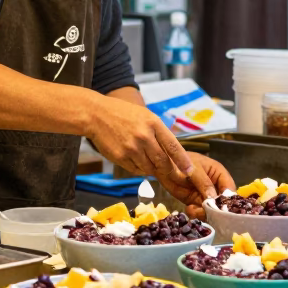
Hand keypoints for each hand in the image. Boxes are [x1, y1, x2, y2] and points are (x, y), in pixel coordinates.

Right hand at [85, 97, 215, 203]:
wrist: (96, 115)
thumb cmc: (122, 114)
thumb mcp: (145, 116)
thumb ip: (159, 133)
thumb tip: (173, 153)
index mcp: (153, 123)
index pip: (173, 147)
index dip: (183, 161)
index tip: (190, 171)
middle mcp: (144, 137)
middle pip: (163, 162)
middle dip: (169, 170)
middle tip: (172, 174)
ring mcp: (131, 148)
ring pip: (150, 169)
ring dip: (152, 169)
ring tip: (147, 159)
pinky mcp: (121, 158)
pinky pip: (136, 170)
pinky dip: (139, 168)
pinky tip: (135, 158)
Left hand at [159, 152, 234, 218]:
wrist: (162, 164)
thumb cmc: (180, 159)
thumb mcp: (193, 169)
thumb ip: (204, 182)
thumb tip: (214, 198)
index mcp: (219, 174)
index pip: (229, 189)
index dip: (227, 200)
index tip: (221, 208)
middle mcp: (215, 186)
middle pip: (222, 202)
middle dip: (216, 210)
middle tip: (206, 212)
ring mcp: (205, 195)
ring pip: (211, 209)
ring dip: (205, 213)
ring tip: (195, 211)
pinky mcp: (195, 201)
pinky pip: (200, 211)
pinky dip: (196, 213)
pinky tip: (189, 209)